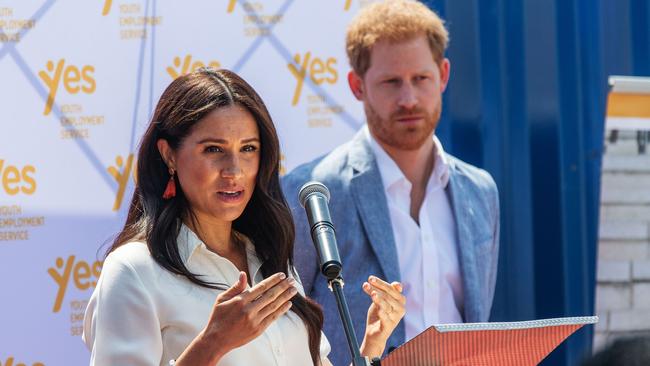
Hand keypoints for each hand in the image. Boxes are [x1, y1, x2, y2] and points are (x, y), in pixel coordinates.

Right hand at [181, 271, 297, 363]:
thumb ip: (236, 287)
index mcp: (240, 300)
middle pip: (270, 295)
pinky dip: (281, 310)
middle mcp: (249, 310)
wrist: (216, 340)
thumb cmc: (218, 317)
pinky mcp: (258, 330)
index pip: (261, 287)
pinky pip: (273, 318)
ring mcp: (254, 321)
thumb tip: (243, 274)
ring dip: (285, 297)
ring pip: (274, 306)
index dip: (273, 280)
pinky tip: (288, 304)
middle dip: (283, 286)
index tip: (281, 275)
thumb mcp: (222, 299)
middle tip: (292, 280)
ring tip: (293, 290)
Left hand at [360, 275, 405, 358]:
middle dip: (376, 288)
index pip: (391, 288)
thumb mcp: (381, 300)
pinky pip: (385, 318)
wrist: (374, 332)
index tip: (370, 278)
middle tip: (366, 284)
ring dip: (378, 298)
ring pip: (386, 305)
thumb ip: (386, 292)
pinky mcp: (389, 327)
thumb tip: (398, 284)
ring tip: (372, 293)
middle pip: (388, 295)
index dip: (381, 283)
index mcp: (400, 300)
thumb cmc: (379, 314)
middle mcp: (401, 309)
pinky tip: (379, 310)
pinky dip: (382, 313)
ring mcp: (396, 318)